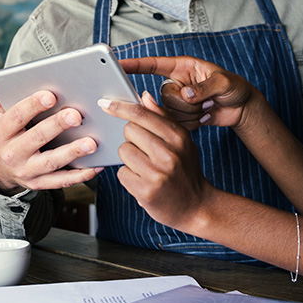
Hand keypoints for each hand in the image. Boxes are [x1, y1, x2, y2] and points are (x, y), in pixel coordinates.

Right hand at [0, 63, 101, 193]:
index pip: (16, 117)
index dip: (32, 105)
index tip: (51, 94)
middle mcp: (12, 153)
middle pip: (37, 138)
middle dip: (57, 126)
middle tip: (77, 115)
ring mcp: (27, 170)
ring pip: (52, 162)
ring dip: (73, 153)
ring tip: (92, 142)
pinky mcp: (40, 183)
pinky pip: (61, 181)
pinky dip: (80, 175)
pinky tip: (96, 165)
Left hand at [99, 91, 212, 232]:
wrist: (197, 206)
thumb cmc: (186, 170)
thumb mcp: (182, 141)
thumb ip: (162, 118)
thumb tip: (144, 96)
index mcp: (178, 137)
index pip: (142, 115)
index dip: (120, 107)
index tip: (105, 104)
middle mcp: (169, 154)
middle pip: (129, 131)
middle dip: (132, 138)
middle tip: (146, 150)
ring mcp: (157, 173)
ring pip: (123, 151)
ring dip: (129, 158)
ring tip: (146, 167)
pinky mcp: (146, 191)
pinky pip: (122, 173)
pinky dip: (129, 176)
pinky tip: (143, 180)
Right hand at [120, 55, 260, 130]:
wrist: (241, 108)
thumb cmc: (235, 87)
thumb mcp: (224, 83)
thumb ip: (205, 87)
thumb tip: (186, 95)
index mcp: (183, 67)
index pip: (154, 65)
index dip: (135, 65)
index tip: (117, 64)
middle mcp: (176, 83)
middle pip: (162, 97)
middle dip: (185, 103)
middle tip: (205, 100)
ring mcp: (178, 101)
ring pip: (168, 113)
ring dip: (191, 114)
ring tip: (207, 107)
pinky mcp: (181, 117)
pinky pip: (176, 124)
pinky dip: (193, 124)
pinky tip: (205, 116)